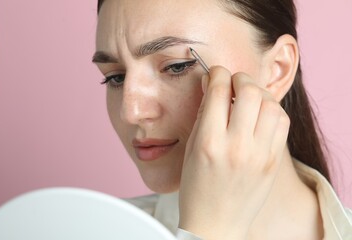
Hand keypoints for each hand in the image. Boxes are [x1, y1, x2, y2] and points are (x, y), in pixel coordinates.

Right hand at [178, 66, 289, 239]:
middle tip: (233, 84)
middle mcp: (237, 147)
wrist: (216, 224)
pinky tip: (260, 115)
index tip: (216, 74)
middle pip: (250, 91)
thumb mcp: (191, 149)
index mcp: (209, 142)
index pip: (219, 90)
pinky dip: (272, 111)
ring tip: (248, 99)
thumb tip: (213, 85)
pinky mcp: (274, 162)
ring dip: (259, 94)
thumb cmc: (197, 188)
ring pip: (271, 104)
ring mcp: (260, 155)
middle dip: (240, 79)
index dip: (218, 73)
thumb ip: (204, 114)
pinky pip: (282, 123)